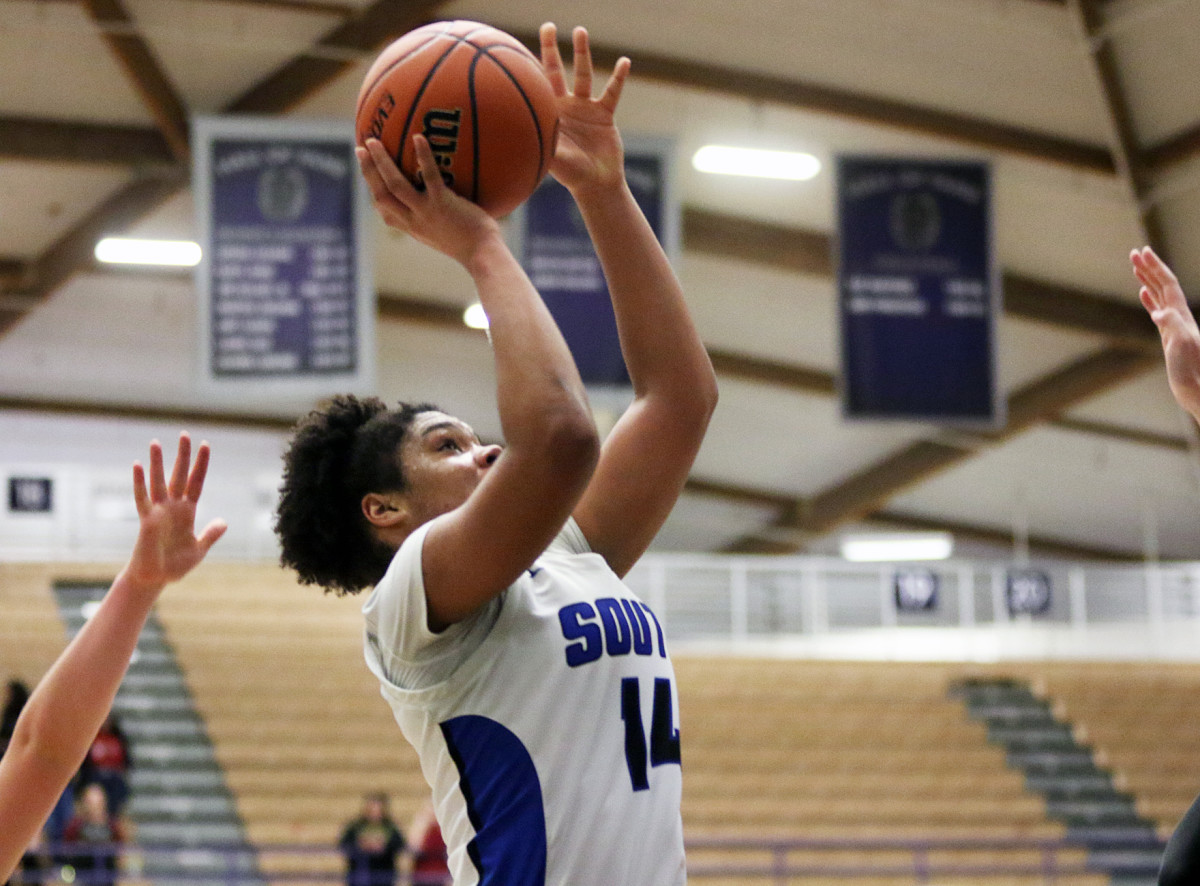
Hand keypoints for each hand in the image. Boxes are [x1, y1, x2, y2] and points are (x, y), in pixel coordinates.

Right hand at [126, 433, 226, 592]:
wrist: (155, 579)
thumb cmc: (175, 565)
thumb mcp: (199, 549)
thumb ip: (210, 535)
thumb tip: (223, 521)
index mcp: (188, 512)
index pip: (196, 483)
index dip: (201, 466)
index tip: (206, 445)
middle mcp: (173, 507)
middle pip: (179, 476)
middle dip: (182, 456)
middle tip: (184, 434)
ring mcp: (159, 512)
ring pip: (159, 482)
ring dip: (158, 463)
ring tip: (156, 443)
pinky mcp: (146, 521)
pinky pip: (142, 499)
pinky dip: (139, 483)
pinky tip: (138, 466)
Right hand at [356, 136, 499, 265]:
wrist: (482, 255)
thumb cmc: (472, 245)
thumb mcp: (447, 235)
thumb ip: (438, 220)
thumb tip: (444, 203)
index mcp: (413, 228)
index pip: (385, 211)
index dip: (374, 192)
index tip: (368, 177)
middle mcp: (413, 221)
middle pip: (380, 194)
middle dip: (367, 172)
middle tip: (360, 149)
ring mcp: (426, 212)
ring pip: (394, 184)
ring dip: (380, 162)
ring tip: (373, 141)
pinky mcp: (442, 203)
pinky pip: (429, 176)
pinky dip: (423, 156)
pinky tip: (418, 137)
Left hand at [539, 23, 630, 195]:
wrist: (596, 184)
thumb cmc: (570, 174)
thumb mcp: (553, 158)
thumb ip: (543, 144)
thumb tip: (523, 138)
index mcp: (548, 113)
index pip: (535, 85)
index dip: (529, 65)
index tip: (519, 47)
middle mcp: (565, 105)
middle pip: (555, 71)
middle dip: (550, 48)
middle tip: (547, 26)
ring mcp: (585, 107)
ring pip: (583, 74)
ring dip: (582, 53)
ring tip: (580, 31)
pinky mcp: (605, 114)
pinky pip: (612, 92)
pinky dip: (618, 78)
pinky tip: (624, 62)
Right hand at [1131, 246, 1199, 420]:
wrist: (1198, 390)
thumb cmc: (1190, 371)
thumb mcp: (1181, 346)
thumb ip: (1172, 326)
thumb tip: (1158, 312)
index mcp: (1181, 316)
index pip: (1168, 284)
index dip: (1156, 267)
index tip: (1143, 251)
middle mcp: (1179, 317)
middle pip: (1164, 285)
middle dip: (1150, 268)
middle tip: (1135, 252)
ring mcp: (1174, 326)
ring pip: (1160, 295)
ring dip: (1149, 279)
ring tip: (1137, 266)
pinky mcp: (1168, 336)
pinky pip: (1158, 311)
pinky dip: (1150, 299)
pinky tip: (1144, 294)